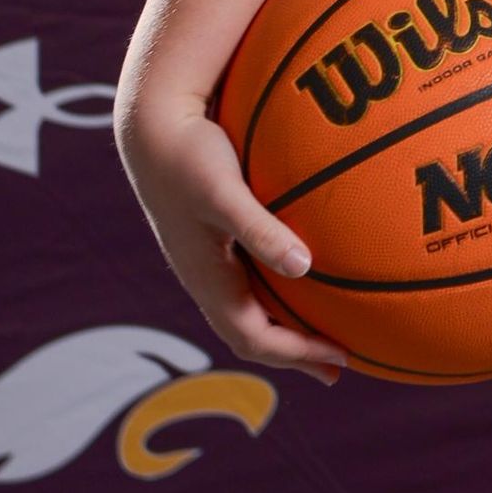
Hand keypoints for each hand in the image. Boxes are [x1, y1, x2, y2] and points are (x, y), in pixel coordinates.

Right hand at [114, 95, 348, 384]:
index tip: (340, 357)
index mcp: (206, 279)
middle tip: (339, 365)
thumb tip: (304, 268)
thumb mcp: (223, 193)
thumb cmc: (188, 156)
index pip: (254, 339)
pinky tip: (303, 276)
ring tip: (324, 333)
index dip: (297, 355)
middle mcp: (205, 279)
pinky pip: (250, 283)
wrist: (150, 127)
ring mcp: (207, 262)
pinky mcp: (212, 240)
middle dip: (295, 354)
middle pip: (252, 335)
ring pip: (249, 311)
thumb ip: (260, 229)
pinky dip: (279, 295)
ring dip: (287, 328)